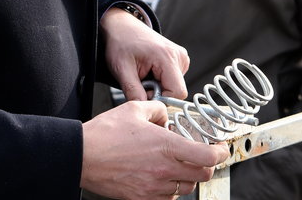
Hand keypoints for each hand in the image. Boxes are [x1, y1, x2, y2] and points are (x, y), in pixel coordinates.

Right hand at [80, 100, 229, 198]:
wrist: (82, 155)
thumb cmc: (105, 133)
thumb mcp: (135, 109)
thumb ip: (158, 110)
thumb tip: (166, 116)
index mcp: (167, 146)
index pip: (208, 156)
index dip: (220, 152)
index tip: (219, 148)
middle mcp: (164, 170)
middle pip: (202, 175)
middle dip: (206, 165)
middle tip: (202, 156)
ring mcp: (153, 188)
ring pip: (185, 189)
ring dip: (187, 178)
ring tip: (177, 166)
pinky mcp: (141, 199)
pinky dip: (170, 190)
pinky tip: (161, 178)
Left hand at [101, 6, 189, 100]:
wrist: (122, 27)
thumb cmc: (120, 43)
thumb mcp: (122, 69)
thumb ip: (134, 92)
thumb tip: (145, 109)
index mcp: (167, 57)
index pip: (177, 92)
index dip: (161, 100)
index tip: (144, 94)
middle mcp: (179, 55)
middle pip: (177, 90)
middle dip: (158, 93)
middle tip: (140, 82)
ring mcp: (181, 56)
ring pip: (175, 86)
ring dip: (159, 87)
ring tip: (144, 74)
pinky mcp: (179, 58)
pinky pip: (174, 79)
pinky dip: (161, 80)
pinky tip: (150, 71)